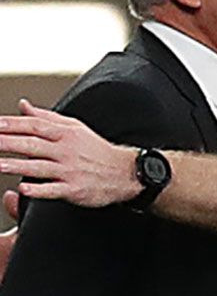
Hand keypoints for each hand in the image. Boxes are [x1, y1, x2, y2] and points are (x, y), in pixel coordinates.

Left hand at [0, 100, 140, 206]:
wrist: (126, 172)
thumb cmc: (97, 150)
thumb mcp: (75, 128)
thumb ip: (46, 117)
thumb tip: (23, 105)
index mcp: (66, 134)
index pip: (35, 125)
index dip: (12, 124)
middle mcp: (67, 151)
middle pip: (32, 145)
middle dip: (7, 143)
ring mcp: (70, 170)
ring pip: (38, 167)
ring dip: (15, 166)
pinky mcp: (75, 189)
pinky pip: (54, 190)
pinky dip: (39, 190)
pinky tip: (23, 188)